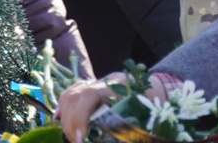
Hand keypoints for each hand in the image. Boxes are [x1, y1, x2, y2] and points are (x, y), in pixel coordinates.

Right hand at [57, 71, 172, 141]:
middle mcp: (106, 80)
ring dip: (64, 114)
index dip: (79, 116)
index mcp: (120, 85)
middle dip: (70, 121)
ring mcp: (99, 81)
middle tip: (75, 141)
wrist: (159, 90)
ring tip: (69, 134)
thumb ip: (125, 127)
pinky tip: (58, 117)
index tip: (79, 138)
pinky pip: (73, 91)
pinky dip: (64, 104)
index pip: (89, 94)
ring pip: (73, 92)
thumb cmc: (153, 106)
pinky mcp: (95, 85)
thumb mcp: (143, 118)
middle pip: (77, 95)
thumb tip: (108, 138)